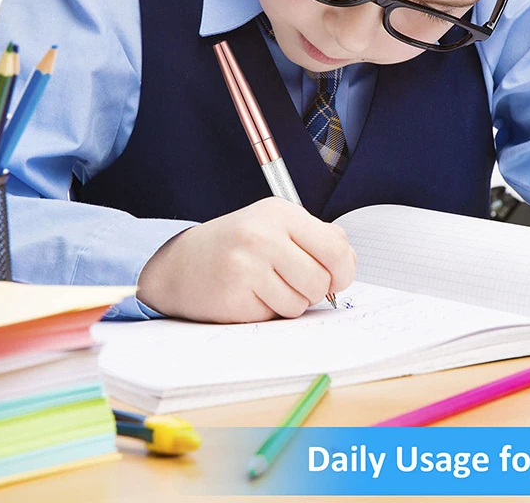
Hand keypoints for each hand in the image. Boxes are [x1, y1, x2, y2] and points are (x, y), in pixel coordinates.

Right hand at [137, 197, 356, 322]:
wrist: (181, 264)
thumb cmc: (238, 247)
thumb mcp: (276, 227)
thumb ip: (316, 240)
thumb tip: (348, 266)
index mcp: (281, 213)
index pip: (336, 247)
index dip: (344, 271)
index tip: (336, 278)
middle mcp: (264, 234)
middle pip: (322, 280)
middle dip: (315, 290)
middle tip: (293, 283)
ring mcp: (248, 263)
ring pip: (302, 302)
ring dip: (291, 303)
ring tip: (267, 286)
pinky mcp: (235, 293)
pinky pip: (277, 316)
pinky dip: (270, 312)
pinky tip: (250, 295)